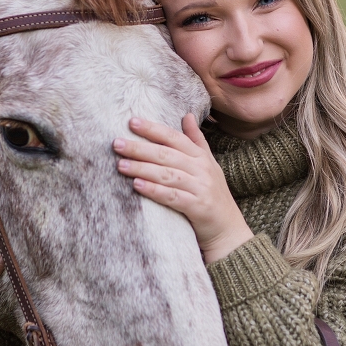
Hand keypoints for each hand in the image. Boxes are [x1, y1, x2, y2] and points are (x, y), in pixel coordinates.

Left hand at [113, 114, 252, 263]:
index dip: (153, 129)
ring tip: (120, 165)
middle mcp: (202, 169)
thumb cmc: (213, 195)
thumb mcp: (208, 165)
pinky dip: (154, 190)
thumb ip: (196, 141)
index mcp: (201, 157)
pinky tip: (137, 185)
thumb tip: (187, 115)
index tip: (131, 122)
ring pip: (167, 174)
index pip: (174, 138)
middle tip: (116, 143)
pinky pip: (172, 197)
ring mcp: (201, 188)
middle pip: (167, 155)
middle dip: (140, 148)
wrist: (229, 230)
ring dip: (142, 168)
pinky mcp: (198, 207)